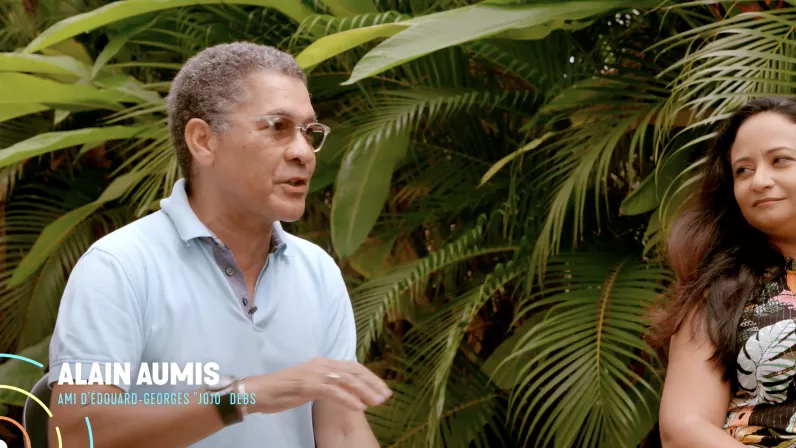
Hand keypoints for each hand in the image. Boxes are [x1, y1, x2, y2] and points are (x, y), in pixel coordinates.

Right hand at [246, 357, 391, 413]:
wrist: (259, 391)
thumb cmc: (284, 390)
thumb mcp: (311, 385)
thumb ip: (329, 385)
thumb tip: (348, 392)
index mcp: (323, 363)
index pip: (353, 367)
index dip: (370, 377)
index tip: (382, 388)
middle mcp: (322, 364)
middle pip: (354, 371)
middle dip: (372, 383)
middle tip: (386, 396)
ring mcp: (315, 373)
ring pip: (347, 380)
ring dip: (365, 391)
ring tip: (377, 402)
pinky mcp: (308, 385)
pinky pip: (333, 391)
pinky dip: (349, 399)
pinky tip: (359, 407)